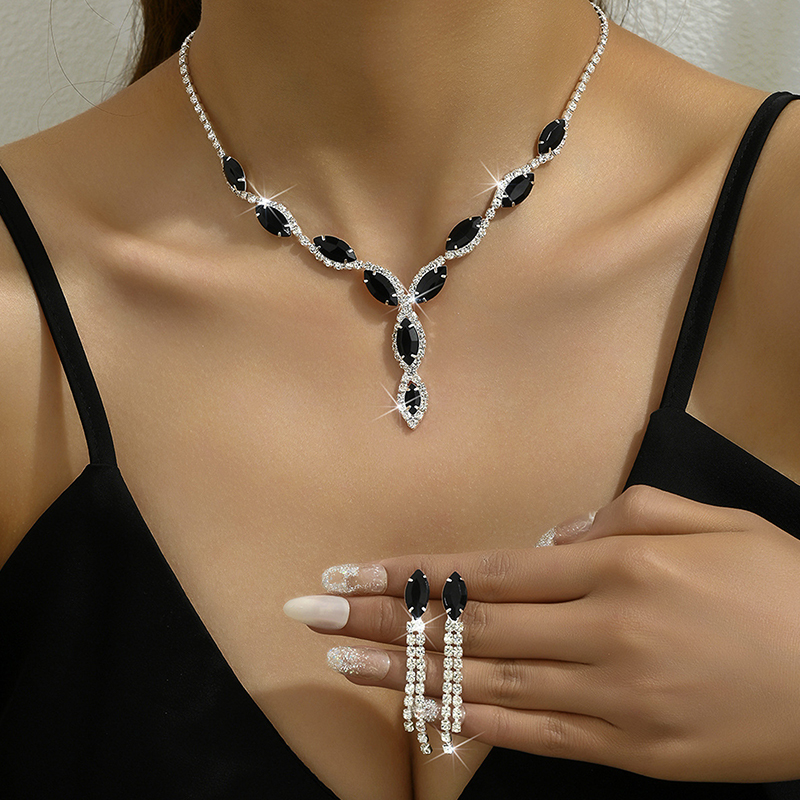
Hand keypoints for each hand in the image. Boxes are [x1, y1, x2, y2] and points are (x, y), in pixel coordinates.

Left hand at [285, 486, 799, 781]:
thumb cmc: (780, 587)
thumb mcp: (706, 523)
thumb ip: (620, 518)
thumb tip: (548, 539)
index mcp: (618, 567)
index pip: (486, 571)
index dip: (413, 573)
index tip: (352, 571)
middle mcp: (601, 632)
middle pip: (468, 626)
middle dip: (382, 618)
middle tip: (311, 612)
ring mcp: (611, 698)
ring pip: (484, 682)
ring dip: (404, 672)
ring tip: (337, 660)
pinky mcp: (629, 751)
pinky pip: (532, 735)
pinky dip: (468, 722)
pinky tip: (415, 713)